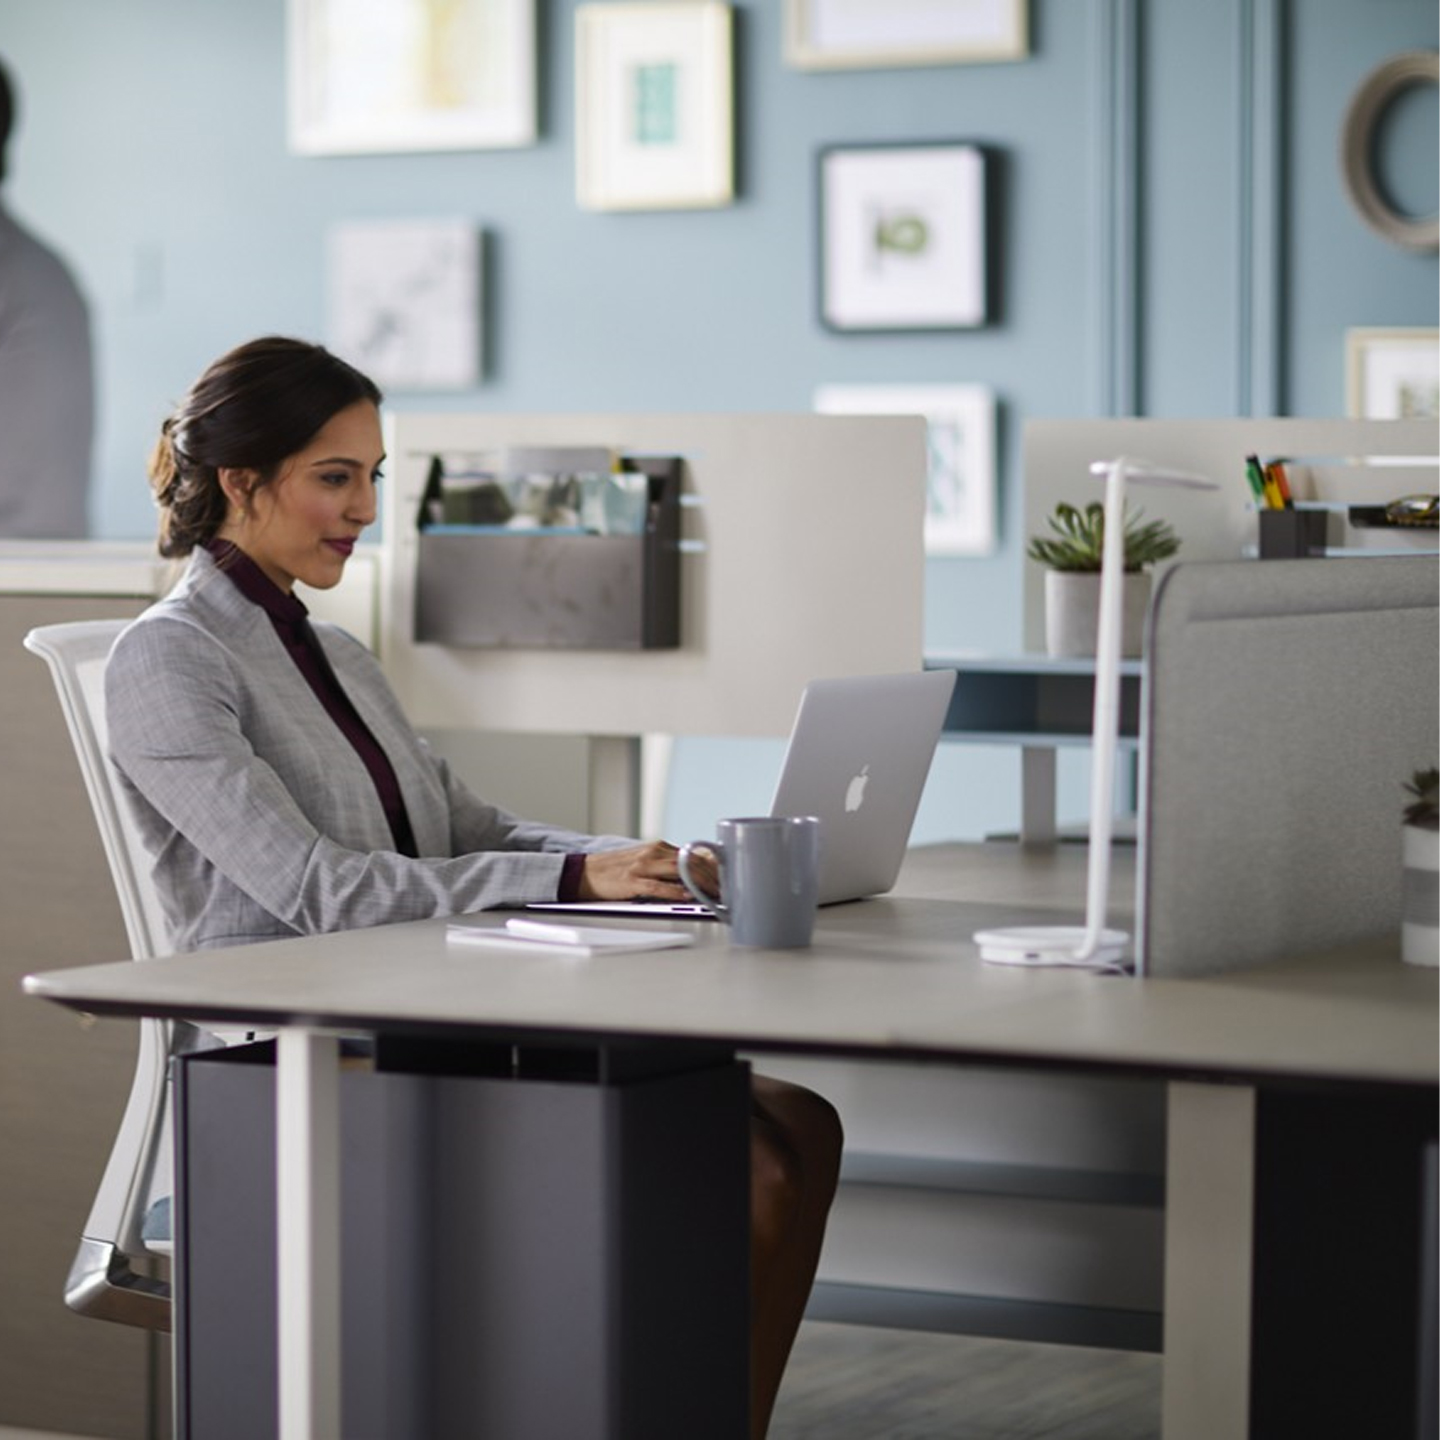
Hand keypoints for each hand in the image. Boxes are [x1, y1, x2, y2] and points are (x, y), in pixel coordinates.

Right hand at [577, 840, 716, 901]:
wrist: (584, 872)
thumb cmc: (616, 870)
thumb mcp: (645, 862)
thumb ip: (667, 867)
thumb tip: (693, 878)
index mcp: (659, 847)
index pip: (694, 855)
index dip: (713, 867)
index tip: (727, 879)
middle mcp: (653, 853)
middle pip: (691, 862)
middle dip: (712, 876)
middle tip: (727, 889)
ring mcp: (642, 866)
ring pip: (679, 871)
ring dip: (700, 883)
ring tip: (715, 893)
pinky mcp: (632, 881)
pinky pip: (659, 886)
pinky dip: (675, 890)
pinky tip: (688, 896)